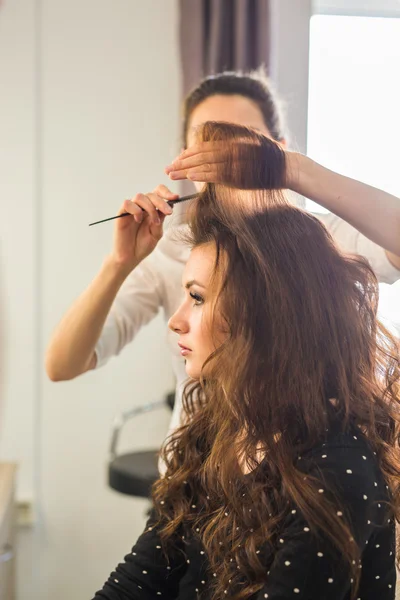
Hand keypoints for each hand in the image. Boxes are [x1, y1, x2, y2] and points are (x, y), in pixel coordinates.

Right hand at [110, 184, 177, 272]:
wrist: (130, 258)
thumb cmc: (143, 246)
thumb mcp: (157, 233)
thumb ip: (161, 220)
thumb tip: (168, 207)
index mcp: (151, 209)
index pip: (158, 193)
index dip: (166, 192)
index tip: (176, 197)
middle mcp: (141, 207)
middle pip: (151, 194)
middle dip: (162, 202)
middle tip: (168, 212)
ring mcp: (131, 210)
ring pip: (140, 196)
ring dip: (150, 207)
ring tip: (154, 222)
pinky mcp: (121, 214)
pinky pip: (127, 203)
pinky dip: (135, 210)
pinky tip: (138, 220)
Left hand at [165, 138, 286, 190]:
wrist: (287, 168)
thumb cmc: (271, 158)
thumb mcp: (252, 144)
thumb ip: (237, 143)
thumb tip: (222, 143)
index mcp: (232, 143)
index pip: (205, 147)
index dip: (190, 153)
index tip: (178, 159)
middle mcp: (231, 150)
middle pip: (200, 155)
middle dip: (182, 162)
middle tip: (168, 168)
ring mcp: (234, 162)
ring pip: (204, 165)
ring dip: (186, 170)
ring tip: (171, 174)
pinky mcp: (238, 175)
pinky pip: (216, 175)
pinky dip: (201, 175)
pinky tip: (189, 178)